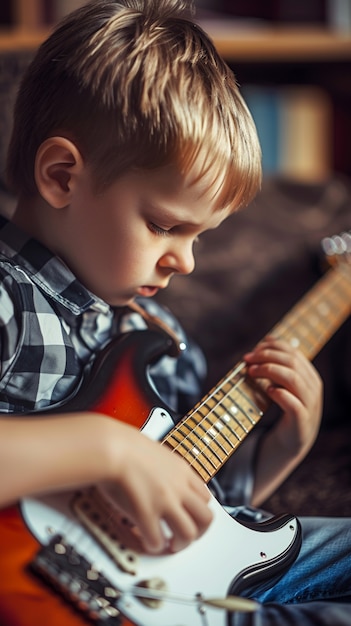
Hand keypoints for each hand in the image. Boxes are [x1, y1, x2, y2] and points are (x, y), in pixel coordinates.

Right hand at [102, 420, 212, 554]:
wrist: (111, 447)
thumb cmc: (125, 446)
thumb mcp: (156, 452)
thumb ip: (166, 469)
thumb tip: (163, 479)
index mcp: (182, 471)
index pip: (206, 498)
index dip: (199, 513)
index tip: (190, 518)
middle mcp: (178, 487)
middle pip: (205, 518)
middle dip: (198, 533)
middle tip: (184, 537)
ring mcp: (165, 501)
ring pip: (188, 533)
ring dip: (180, 544)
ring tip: (169, 545)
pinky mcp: (146, 513)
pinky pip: (157, 540)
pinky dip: (154, 545)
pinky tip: (147, 541)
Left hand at [244, 336, 322, 460]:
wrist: (290, 443)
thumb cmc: (284, 409)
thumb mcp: (283, 384)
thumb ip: (278, 366)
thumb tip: (264, 343)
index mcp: (310, 376)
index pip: (294, 353)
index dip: (273, 347)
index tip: (254, 349)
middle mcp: (313, 388)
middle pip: (292, 362)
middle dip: (267, 356)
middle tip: (247, 359)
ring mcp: (310, 405)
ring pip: (294, 379)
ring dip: (269, 370)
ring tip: (252, 372)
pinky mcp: (301, 422)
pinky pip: (294, 405)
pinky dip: (281, 394)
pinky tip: (268, 390)